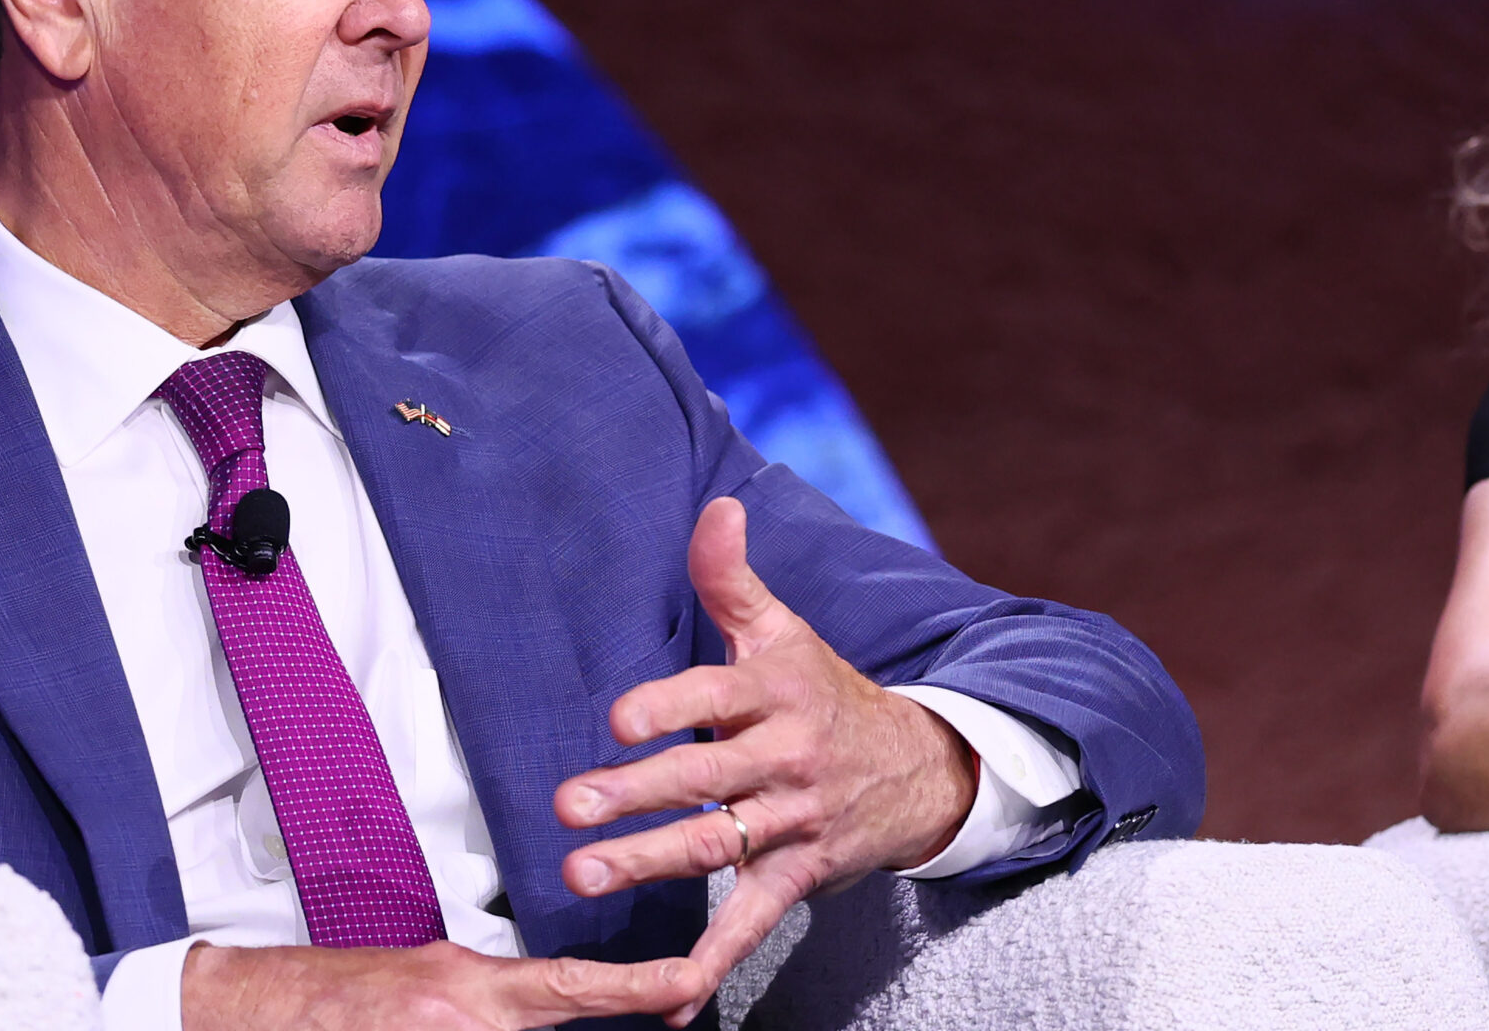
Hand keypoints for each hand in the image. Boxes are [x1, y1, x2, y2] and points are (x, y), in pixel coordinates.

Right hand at [182, 940, 710, 1030]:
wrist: (250, 1005)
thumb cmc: (336, 996)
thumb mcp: (428, 983)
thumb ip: (489, 1000)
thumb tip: (540, 1012)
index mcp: (469, 985)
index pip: (572, 984)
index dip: (637, 984)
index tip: (688, 979)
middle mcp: (459, 1014)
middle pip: (546, 1023)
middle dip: (574, 1014)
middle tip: (607, 1005)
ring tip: (423, 1014)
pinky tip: (415, 1030)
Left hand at [554, 498, 976, 1026]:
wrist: (919, 768)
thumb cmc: (823, 690)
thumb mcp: (783, 630)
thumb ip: (730, 577)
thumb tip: (715, 507)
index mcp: (775, 693)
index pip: (716, 697)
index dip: (670, 708)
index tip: (620, 722)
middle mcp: (783, 760)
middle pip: (705, 779)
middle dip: (636, 796)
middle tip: (569, 810)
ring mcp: (790, 823)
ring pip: (717, 847)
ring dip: (650, 866)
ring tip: (583, 877)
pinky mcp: (795, 875)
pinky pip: (752, 924)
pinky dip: (711, 965)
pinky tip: (666, 1000)